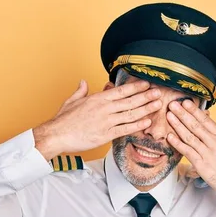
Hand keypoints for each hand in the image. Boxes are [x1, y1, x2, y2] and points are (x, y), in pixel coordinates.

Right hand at [33, 79, 161, 159]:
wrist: (56, 135)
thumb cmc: (63, 120)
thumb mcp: (71, 101)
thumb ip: (80, 91)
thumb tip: (83, 82)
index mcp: (97, 99)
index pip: (121, 91)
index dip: (135, 87)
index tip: (146, 84)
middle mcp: (104, 108)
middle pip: (130, 101)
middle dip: (146, 96)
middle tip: (159, 92)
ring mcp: (106, 121)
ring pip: (130, 114)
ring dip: (146, 109)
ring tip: (157, 105)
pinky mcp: (106, 135)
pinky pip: (125, 129)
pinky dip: (137, 125)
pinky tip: (147, 122)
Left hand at [166, 99, 215, 197]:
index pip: (206, 121)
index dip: (195, 111)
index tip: (186, 102)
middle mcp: (214, 143)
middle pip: (195, 125)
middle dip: (183, 114)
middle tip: (173, 104)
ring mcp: (207, 154)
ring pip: (189, 137)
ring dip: (178, 125)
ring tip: (169, 116)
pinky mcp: (202, 165)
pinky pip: (187, 152)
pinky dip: (178, 144)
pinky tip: (170, 136)